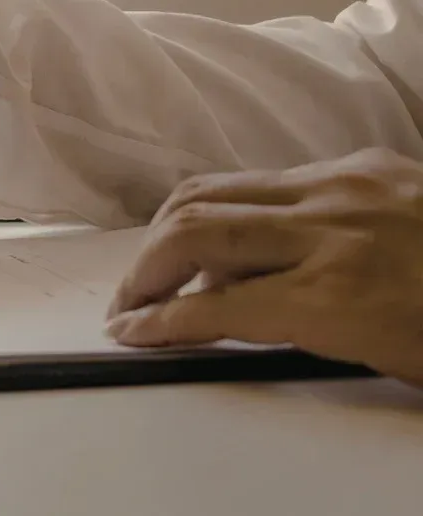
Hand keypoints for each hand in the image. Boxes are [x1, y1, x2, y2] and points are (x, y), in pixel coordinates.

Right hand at [105, 147, 422, 385]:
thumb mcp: (392, 359)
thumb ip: (303, 326)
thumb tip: (229, 305)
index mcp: (343, 296)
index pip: (213, 306)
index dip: (158, 322)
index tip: (129, 332)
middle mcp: (332, 231)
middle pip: (194, 230)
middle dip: (144, 268)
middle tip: (129, 299)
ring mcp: (345, 186)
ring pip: (218, 189)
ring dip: (173, 226)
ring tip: (161, 261)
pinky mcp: (363, 163)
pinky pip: (269, 178)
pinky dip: (231, 204)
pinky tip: (236, 234)